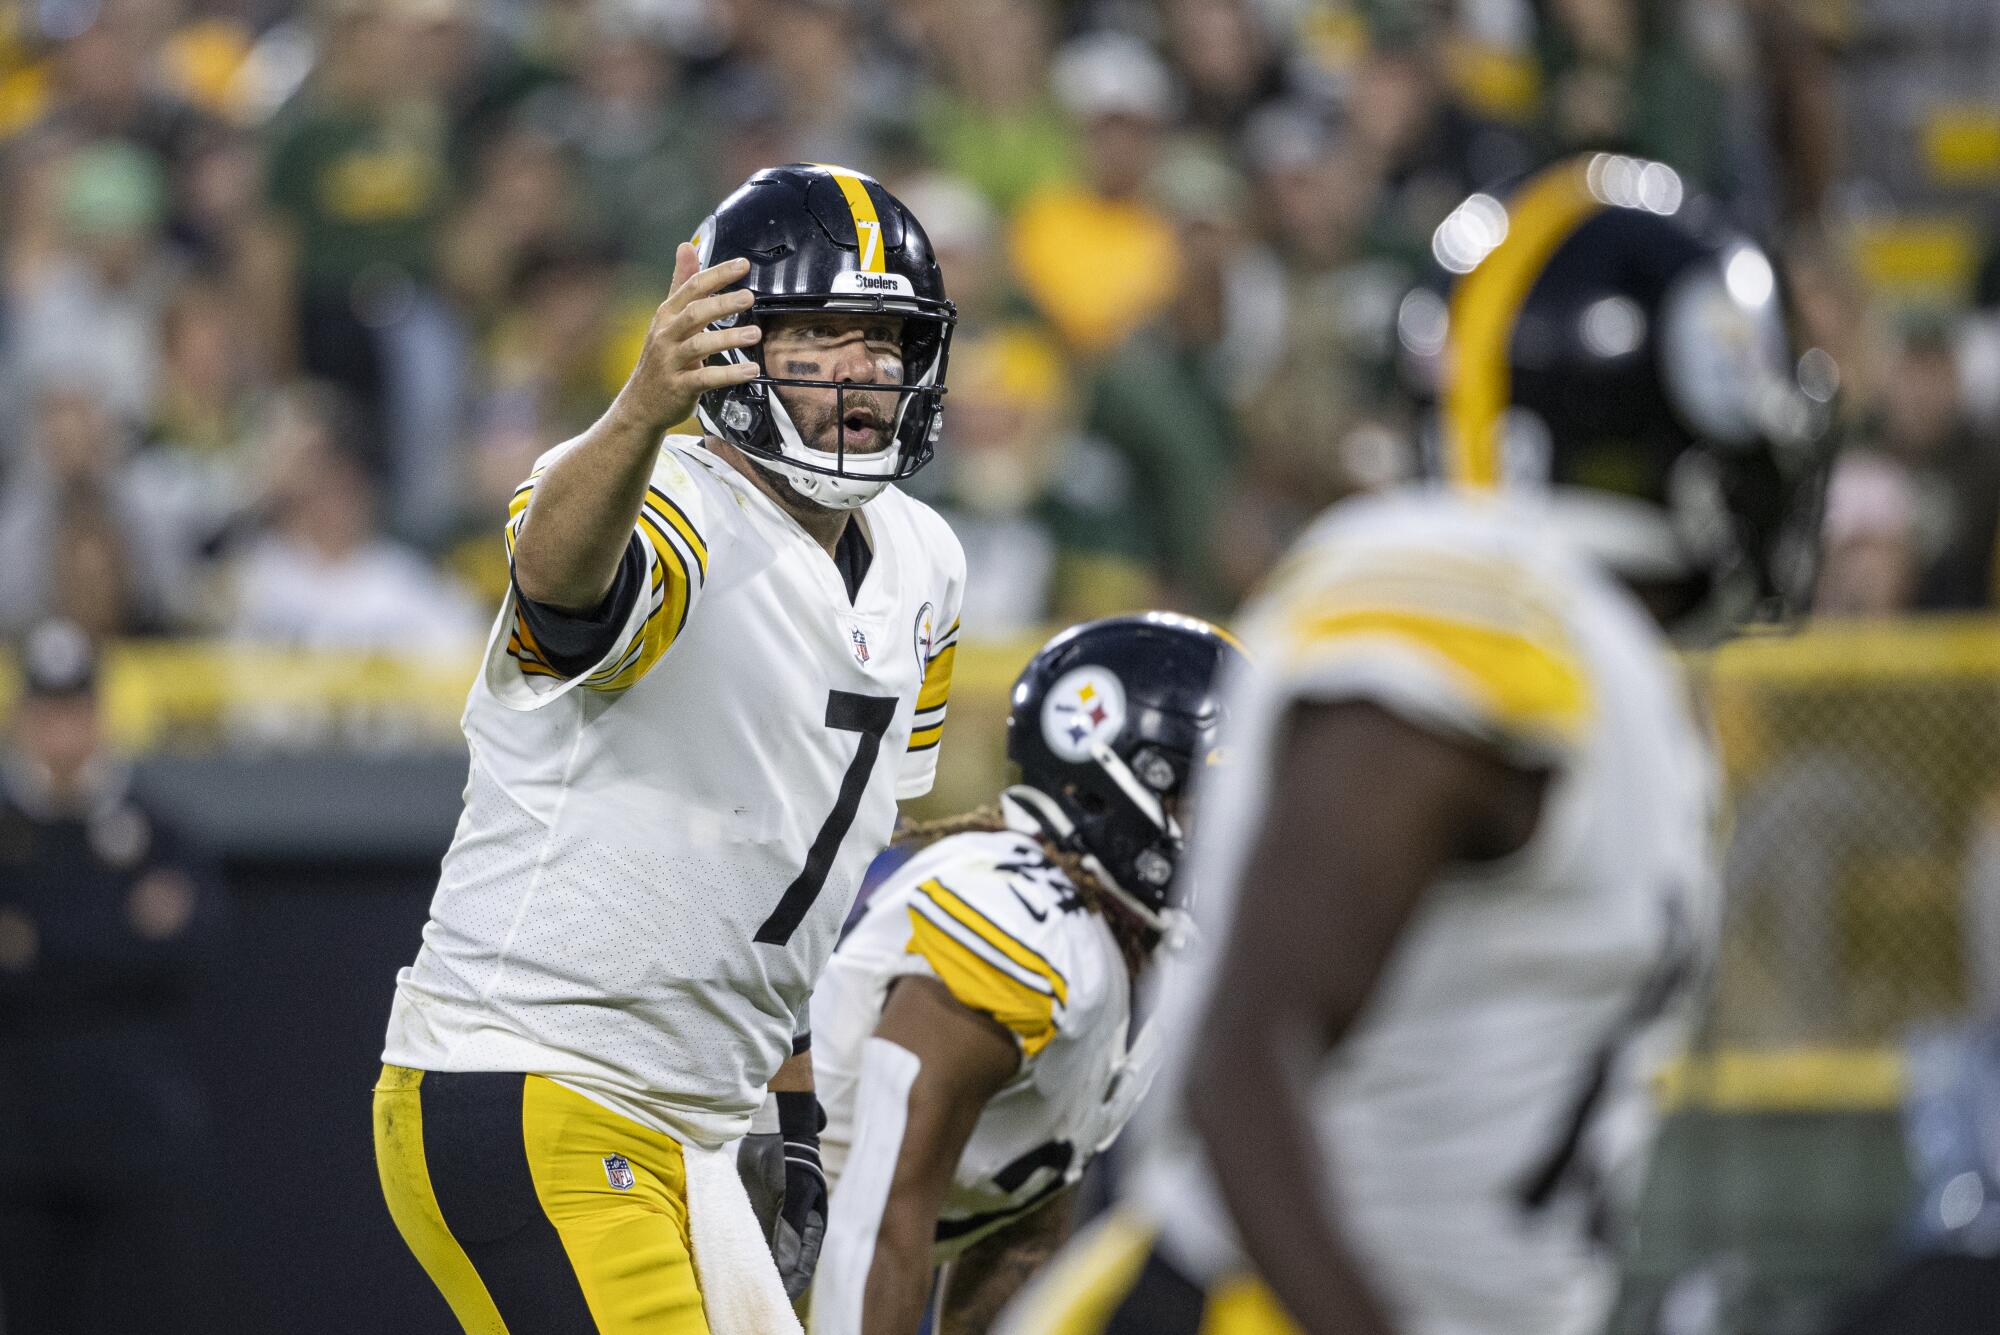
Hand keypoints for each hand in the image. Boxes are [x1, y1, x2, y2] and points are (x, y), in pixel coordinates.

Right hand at [613, 244, 762, 433]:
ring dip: (729, 338)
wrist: (641, 403)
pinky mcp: (679, 387)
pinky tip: (750, 370)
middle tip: (749, 297)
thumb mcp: (668, 318)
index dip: (717, 274)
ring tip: (754, 334)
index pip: (691, 287)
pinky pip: (706, 378)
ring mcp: (671, 361)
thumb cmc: (662, 358)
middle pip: (694, 313)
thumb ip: (681, 284)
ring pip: (699, 345)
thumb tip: (687, 246)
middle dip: (722, 303)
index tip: (743, 265)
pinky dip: (729, 374)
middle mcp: (667, 335)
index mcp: (667, 315)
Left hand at [738, 1092, 827, 1298]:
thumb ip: (790, 1228)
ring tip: (737, 1285)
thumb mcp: (794, 1193)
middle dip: (770, 1280)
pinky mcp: (756, 1210)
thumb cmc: (792, 1161)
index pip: (802, 1266)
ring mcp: (774, 1220)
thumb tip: (784, 1266)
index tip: (777, 1300)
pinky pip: (749, 1236)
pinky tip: (728, 1260)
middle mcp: (793, 1228)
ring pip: (764, 1252)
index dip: (791, 1284)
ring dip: (753, 1266)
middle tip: (750, 1298)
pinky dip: (741, 1248)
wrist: (776, 1130)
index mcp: (810, 1227)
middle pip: (782, 1263)